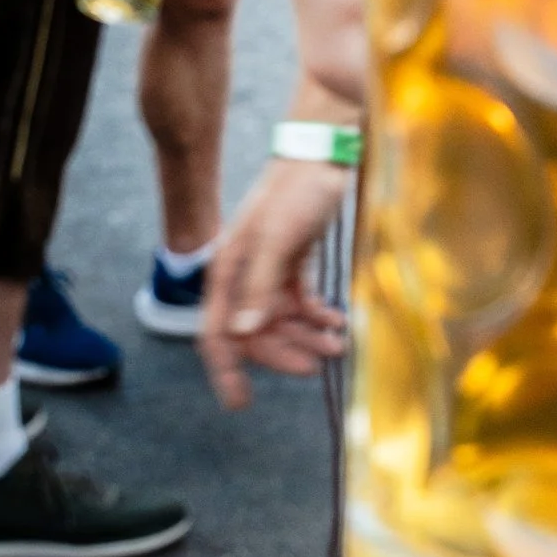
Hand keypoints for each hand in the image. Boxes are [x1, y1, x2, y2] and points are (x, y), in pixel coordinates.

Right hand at [199, 157, 351, 408]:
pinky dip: (317, 314)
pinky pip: (300, 300)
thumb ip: (258, 287)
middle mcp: (243, 275)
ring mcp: (268, 269)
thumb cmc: (294, 192)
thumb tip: (241, 335)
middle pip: (255, 332)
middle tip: (319, 366)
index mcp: (227, 272)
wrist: (322, 154)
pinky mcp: (293, 260)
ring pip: (282, 318)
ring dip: (307, 335)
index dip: (227, 370)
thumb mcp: (275, 239)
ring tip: (339, 344)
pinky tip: (336, 321)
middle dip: (285, 352)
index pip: (217, 334)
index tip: (240, 403)